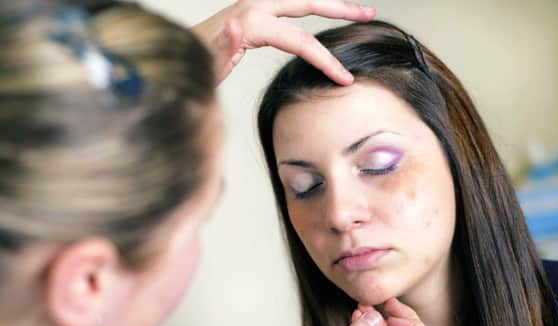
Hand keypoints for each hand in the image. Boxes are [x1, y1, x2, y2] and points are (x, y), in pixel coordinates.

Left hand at [192, 0, 375, 84]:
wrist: (181, 53)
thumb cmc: (195, 66)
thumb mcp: (206, 66)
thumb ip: (222, 47)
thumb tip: (236, 25)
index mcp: (251, 21)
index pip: (301, 40)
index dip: (325, 60)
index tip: (344, 78)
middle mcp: (254, 6)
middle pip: (308, 3)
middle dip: (340, 8)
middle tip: (368, 14)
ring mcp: (254, 5)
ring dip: (328, 2)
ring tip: (355, 8)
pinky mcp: (253, 10)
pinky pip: (290, 5)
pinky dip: (310, 6)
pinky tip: (322, 10)